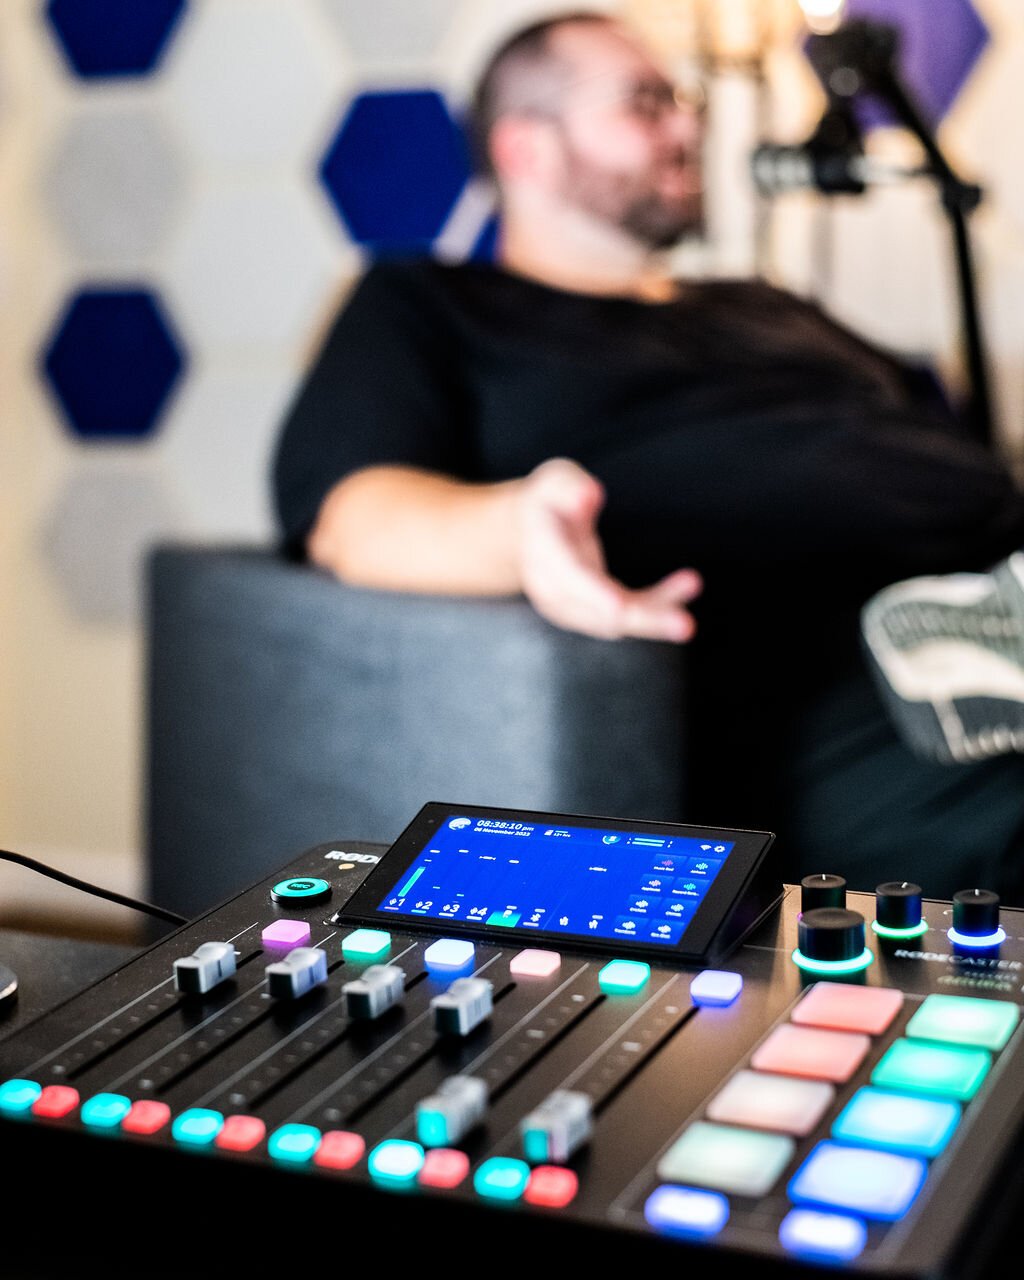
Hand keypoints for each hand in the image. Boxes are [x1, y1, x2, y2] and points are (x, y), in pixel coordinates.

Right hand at [516, 458, 701, 641]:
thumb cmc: (549, 501)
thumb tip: (588, 496)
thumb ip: (569, 488)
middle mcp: (554, 588)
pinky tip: (688, 585)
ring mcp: (573, 605)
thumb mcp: (554, 481)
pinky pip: (628, 614)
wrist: (528, 533)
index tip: (619, 608)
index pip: (569, 578)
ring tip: (693, 586)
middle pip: (598, 613)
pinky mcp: (593, 609)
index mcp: (543, 552)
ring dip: (657, 615)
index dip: (594, 595)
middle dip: (642, 619)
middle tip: (684, 625)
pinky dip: (659, 604)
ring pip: (617, 621)